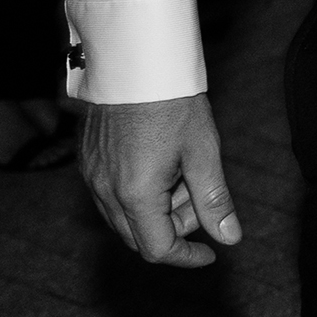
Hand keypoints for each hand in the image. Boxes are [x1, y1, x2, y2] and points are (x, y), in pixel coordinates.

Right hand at [79, 93, 241, 267]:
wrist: (136, 60)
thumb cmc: (173, 102)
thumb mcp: (203, 151)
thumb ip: (214, 200)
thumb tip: (230, 238)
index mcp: (135, 194)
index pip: (158, 249)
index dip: (187, 256)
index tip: (210, 252)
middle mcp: (105, 191)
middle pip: (138, 237)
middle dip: (174, 228)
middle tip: (199, 195)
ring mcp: (91, 175)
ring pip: (123, 217)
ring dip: (156, 210)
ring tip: (182, 171)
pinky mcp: (86, 160)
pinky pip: (109, 195)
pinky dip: (137, 194)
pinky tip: (160, 164)